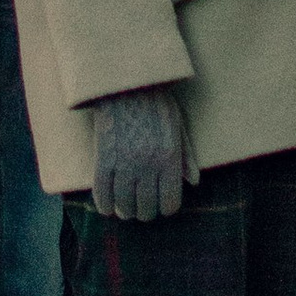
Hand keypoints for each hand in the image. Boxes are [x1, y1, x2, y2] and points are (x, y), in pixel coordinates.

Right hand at [87, 83, 198, 221]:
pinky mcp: (104, 157)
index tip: (161, 207)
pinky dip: (104, 204)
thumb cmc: (156, 102)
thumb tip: (193, 182)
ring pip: (124, 204)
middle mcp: (148, 165)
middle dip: (145, 212)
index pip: (169, 202)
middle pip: (146, 207)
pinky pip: (102, 192)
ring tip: (125, 210)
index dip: (165, 208)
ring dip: (125, 212)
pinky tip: (107, 207)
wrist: (127, 82)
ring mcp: (125, 162)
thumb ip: (186, 156)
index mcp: (170, 158)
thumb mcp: (178, 125)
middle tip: (142, 209)